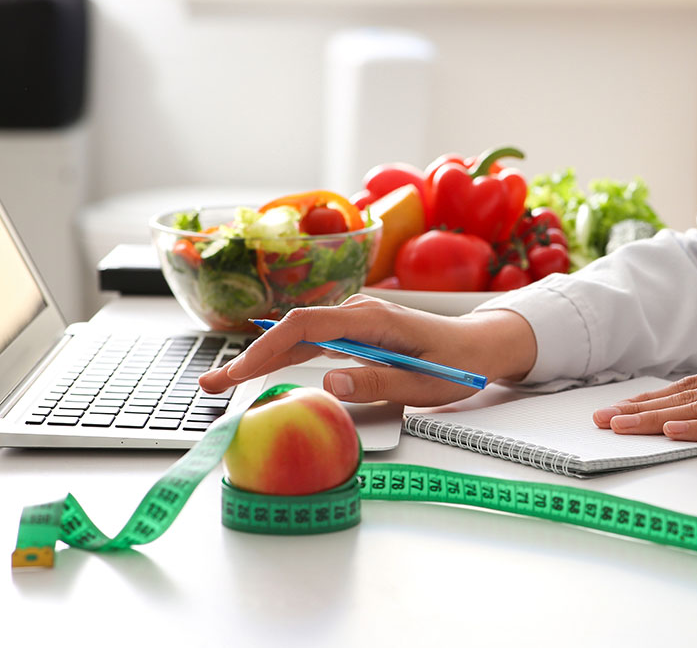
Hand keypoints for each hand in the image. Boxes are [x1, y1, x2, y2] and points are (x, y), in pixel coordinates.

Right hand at [199, 295, 537, 405]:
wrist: (480, 347)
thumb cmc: (458, 364)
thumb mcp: (424, 384)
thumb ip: (379, 384)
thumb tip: (330, 382)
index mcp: (374, 319)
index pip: (307, 325)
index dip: (269, 347)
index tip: (241, 372)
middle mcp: (359, 314)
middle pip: (293, 330)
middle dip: (251, 357)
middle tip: (212, 386)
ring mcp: (355, 322)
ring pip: (298, 336)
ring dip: (261, 358)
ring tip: (223, 383)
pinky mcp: (355, 334)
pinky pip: (311, 343)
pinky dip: (282, 358)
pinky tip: (259, 372)